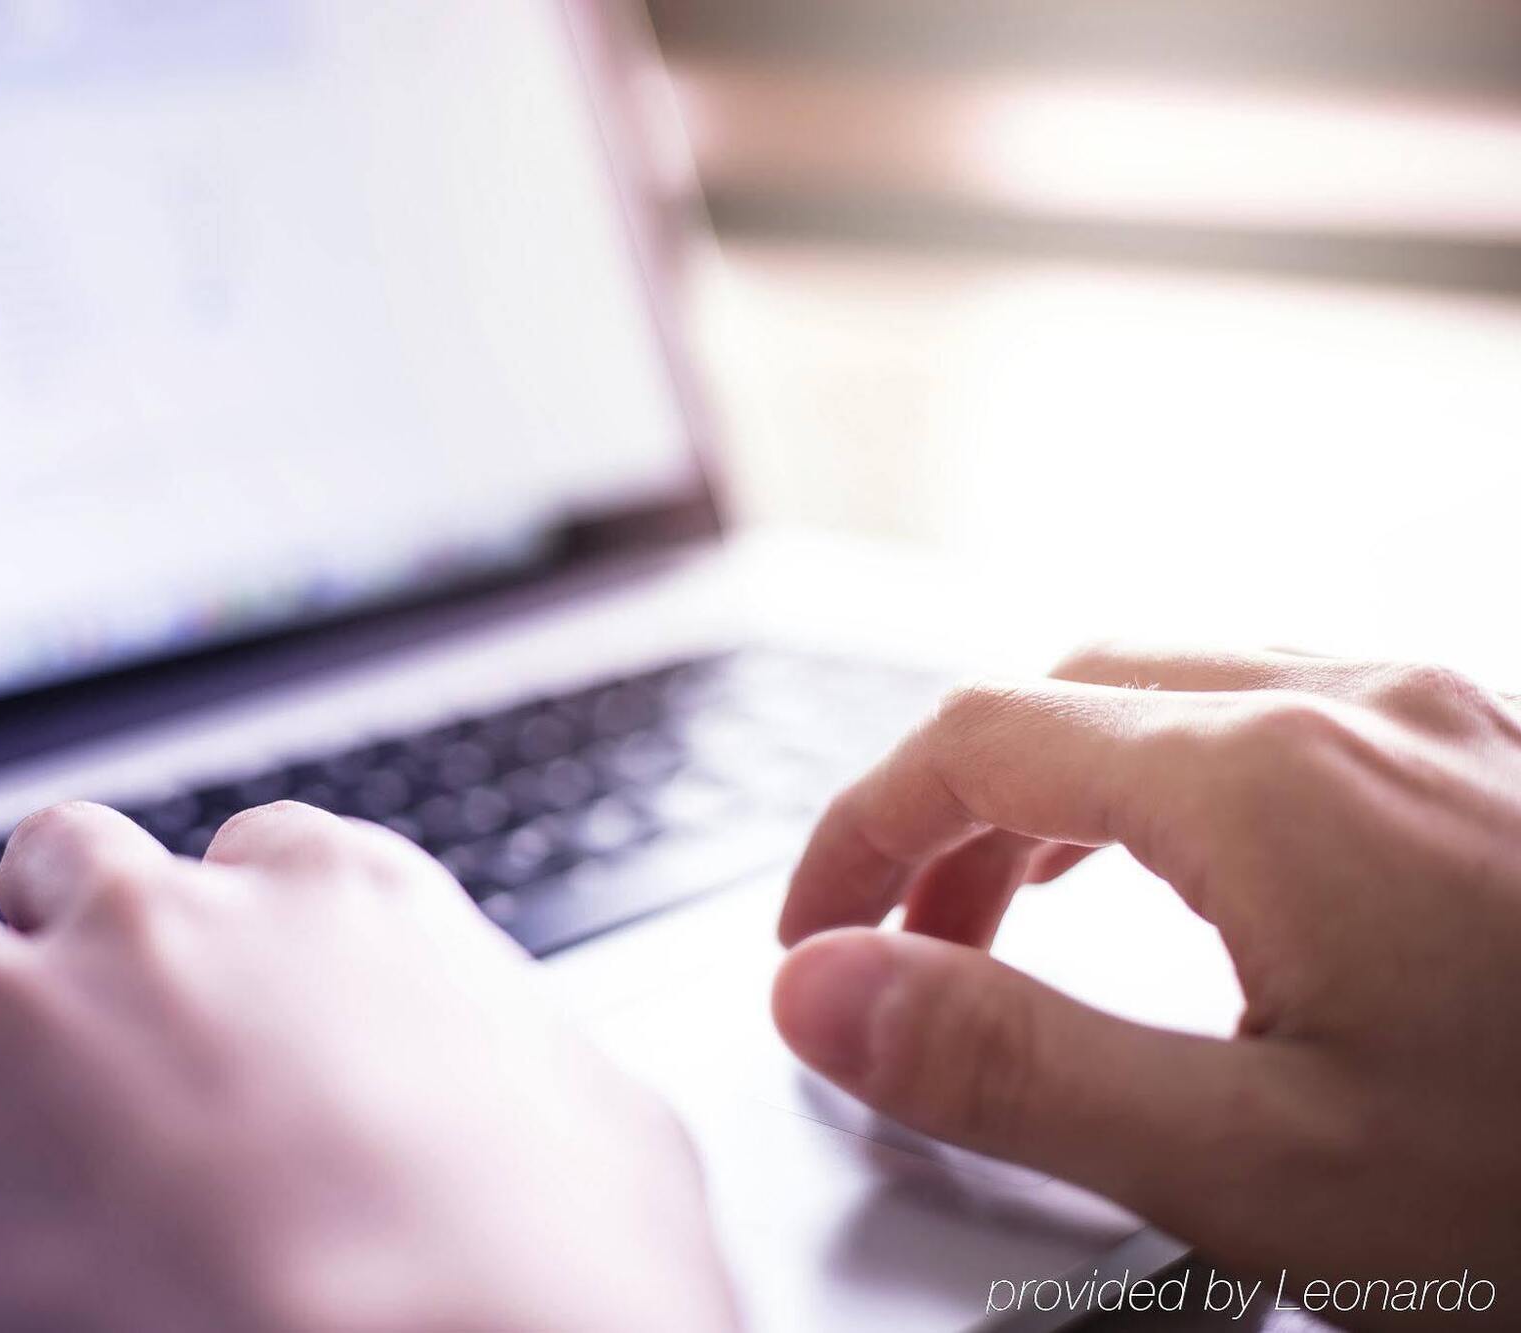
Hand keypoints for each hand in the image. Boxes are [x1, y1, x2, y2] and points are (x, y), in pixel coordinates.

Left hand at [0, 801, 736, 1332]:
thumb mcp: (613, 1131)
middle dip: (65, 918)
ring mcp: (35, 1051)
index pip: (259, 858)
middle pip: (70, 864)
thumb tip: (509, 1079)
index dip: (235, 924)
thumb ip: (521, 1061)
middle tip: (70, 996)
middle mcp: (174, 939)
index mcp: (348, 907)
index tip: (225, 976)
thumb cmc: (567, 1286)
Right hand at [773, 645, 1520, 1311]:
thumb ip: (1012, 1066)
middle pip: (1056, 696)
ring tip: (1011, 919)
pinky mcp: (1489, 760)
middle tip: (899, 951)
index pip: (969, 741)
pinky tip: (1184, 882)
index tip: (806, 944)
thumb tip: (820, 994)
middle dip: (940, 814)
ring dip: (1046, 792)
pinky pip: (1264, 718)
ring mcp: (1434, 717)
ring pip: (1162, 692)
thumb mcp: (1263, 1165)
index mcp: (1268, 777)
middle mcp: (1348, 704)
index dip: (851, 837)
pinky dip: (1156, 787)